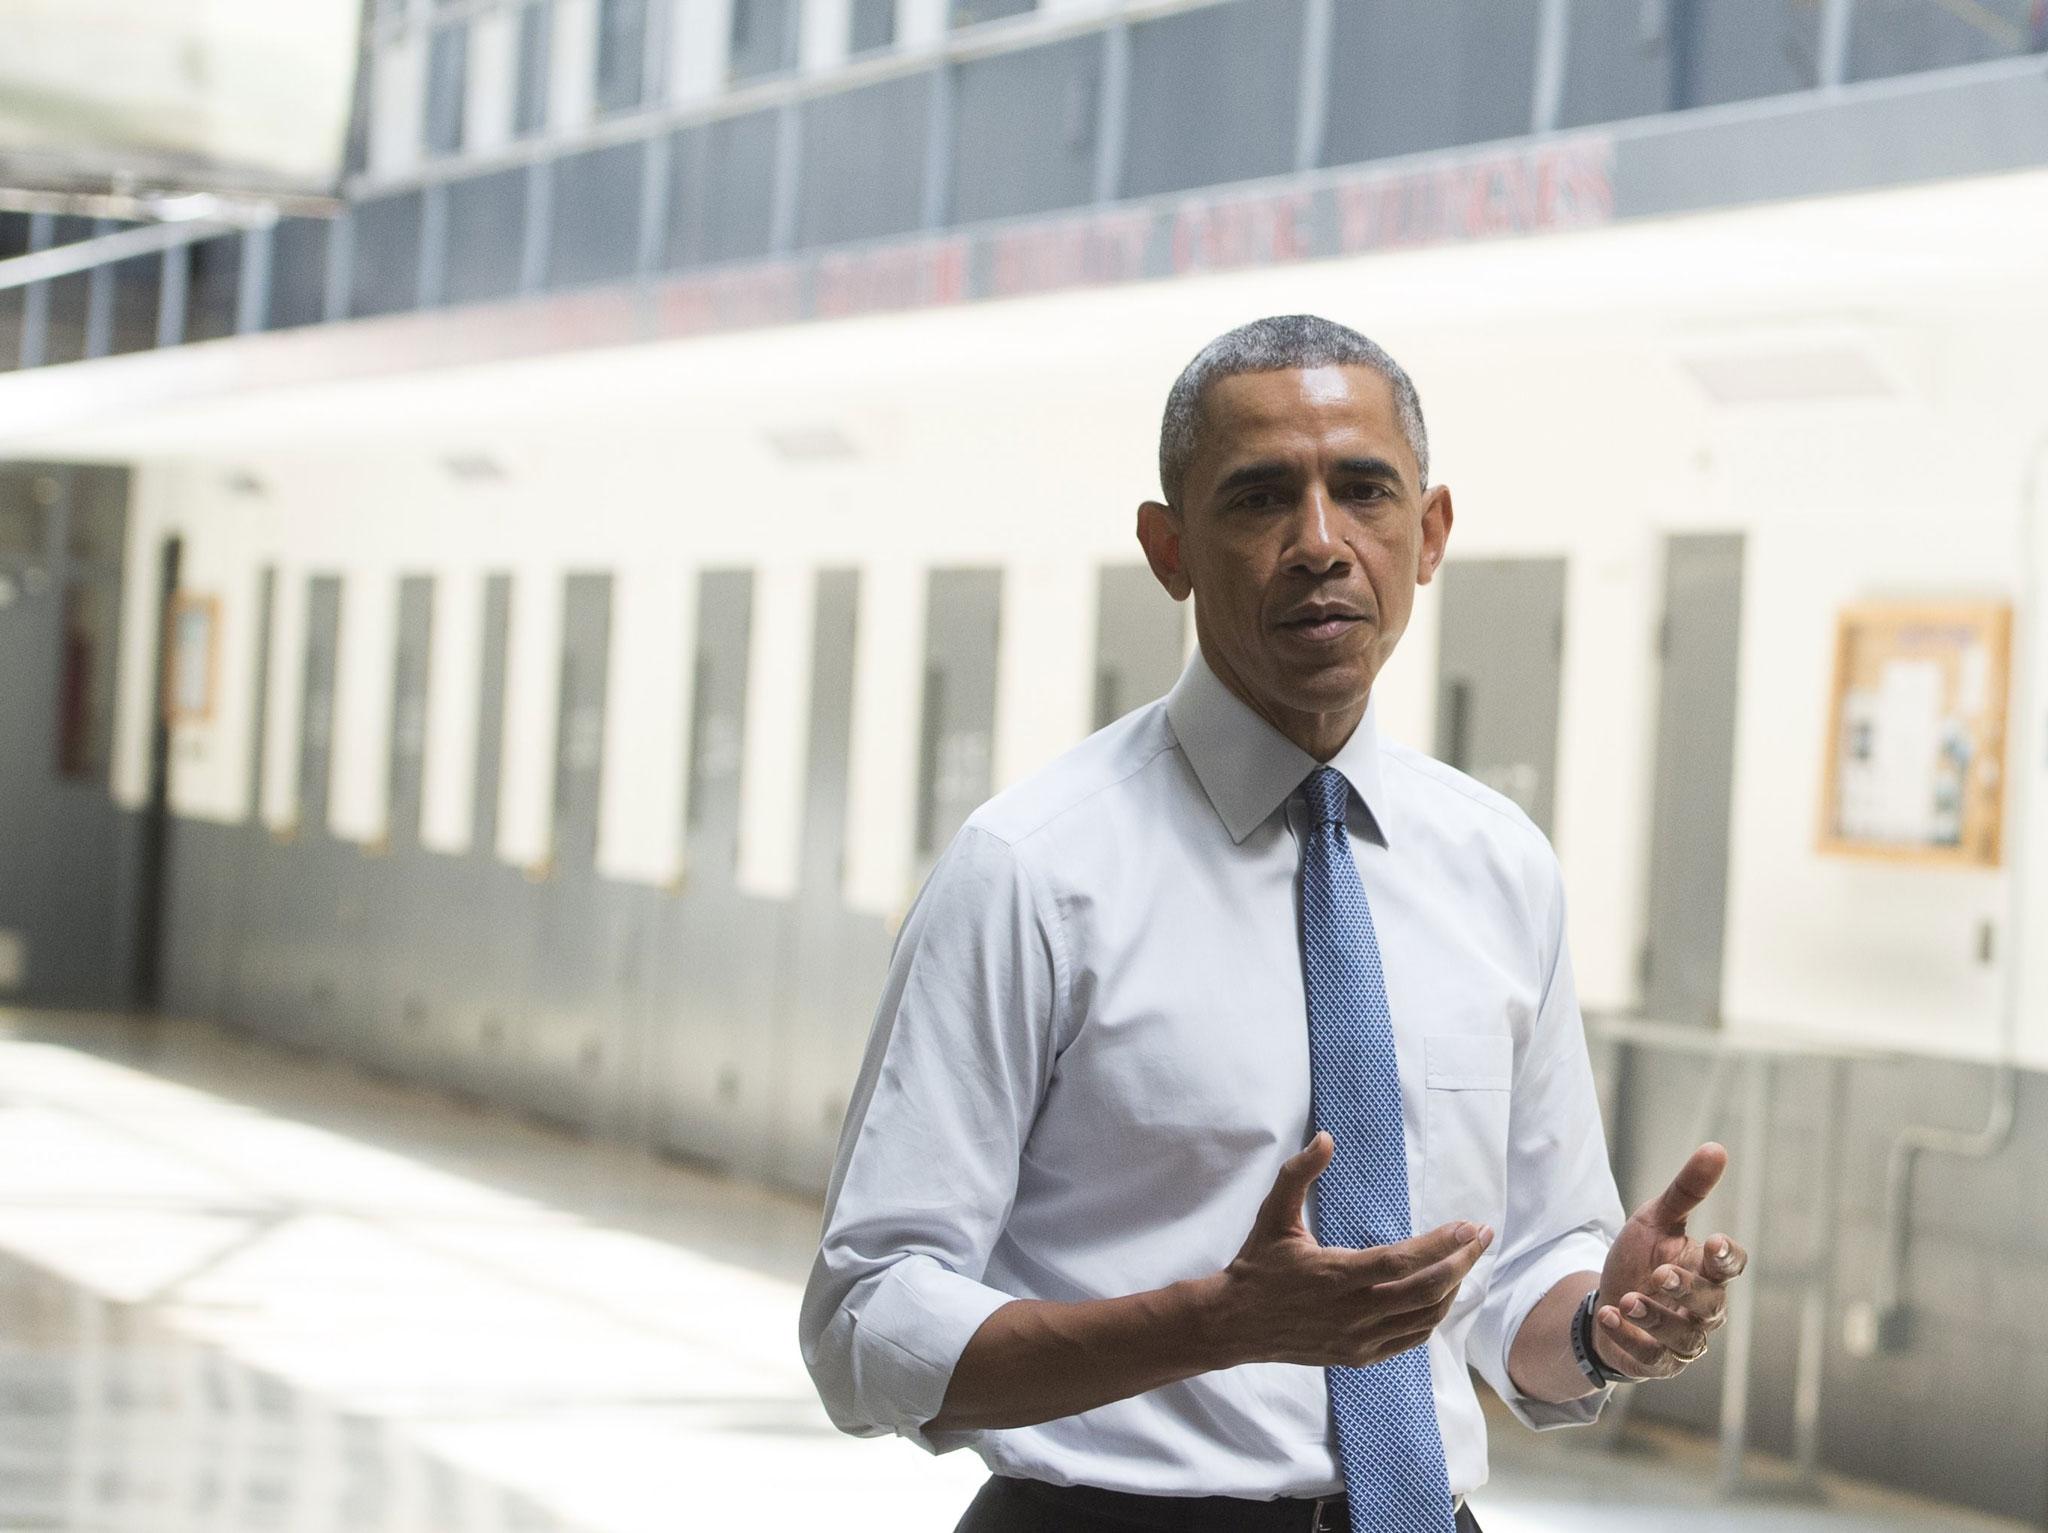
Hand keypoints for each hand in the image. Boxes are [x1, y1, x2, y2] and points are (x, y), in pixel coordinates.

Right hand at [1212, 1131, 1494, 1368]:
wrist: (1235, 1324)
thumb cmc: (1258, 1265)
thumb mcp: (1273, 1214)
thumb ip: (1298, 1174)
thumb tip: (1326, 1139)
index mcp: (1335, 1275)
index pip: (1403, 1260)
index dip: (1442, 1244)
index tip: (1469, 1225)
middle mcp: (1352, 1312)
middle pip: (1426, 1290)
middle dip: (1463, 1262)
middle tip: (1483, 1237)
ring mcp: (1358, 1339)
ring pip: (1425, 1318)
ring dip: (1452, 1289)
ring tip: (1464, 1261)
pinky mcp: (1359, 1356)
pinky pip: (1410, 1339)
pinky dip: (1433, 1317)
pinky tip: (1440, 1295)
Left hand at [1593, 1142, 1748, 1380]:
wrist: (1608, 1302)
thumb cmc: (1641, 1259)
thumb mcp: (1656, 1219)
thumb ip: (1686, 1191)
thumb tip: (1716, 1147)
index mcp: (1706, 1270)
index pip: (1732, 1267)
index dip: (1728, 1257)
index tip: (1716, 1243)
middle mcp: (1704, 1309)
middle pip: (1711, 1304)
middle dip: (1687, 1290)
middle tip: (1660, 1275)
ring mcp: (1683, 1339)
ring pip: (1684, 1337)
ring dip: (1656, 1319)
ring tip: (1628, 1299)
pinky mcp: (1658, 1362)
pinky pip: (1651, 1357)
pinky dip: (1629, 1339)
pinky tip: (1609, 1316)